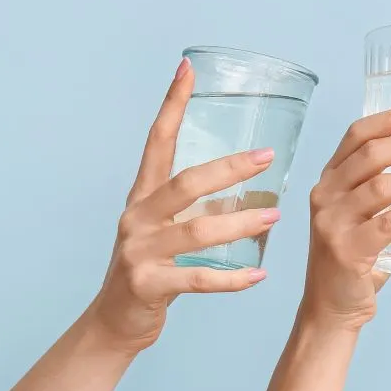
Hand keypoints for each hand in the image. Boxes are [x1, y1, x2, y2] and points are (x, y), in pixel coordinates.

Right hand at [89, 58, 277, 352]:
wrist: (116, 321)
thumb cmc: (150, 267)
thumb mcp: (163, 226)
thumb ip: (192, 203)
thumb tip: (240, 174)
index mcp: (142, 196)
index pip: (156, 141)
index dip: (172, 105)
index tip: (187, 69)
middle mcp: (136, 217)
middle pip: (186, 183)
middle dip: (229, 169)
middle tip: (267, 158)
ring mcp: (139, 252)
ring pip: (198, 232)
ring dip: (241, 224)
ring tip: (275, 217)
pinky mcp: (148, 285)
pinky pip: (198, 279)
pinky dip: (232, 279)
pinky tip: (259, 276)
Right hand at [301, 106, 390, 329]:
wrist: (330, 308)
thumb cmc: (353, 259)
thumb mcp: (360, 216)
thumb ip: (384, 192)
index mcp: (329, 180)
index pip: (356, 136)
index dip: (390, 120)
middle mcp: (325, 195)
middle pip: (373, 155)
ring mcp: (333, 222)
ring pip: (382, 187)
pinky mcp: (347, 250)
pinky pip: (389, 224)